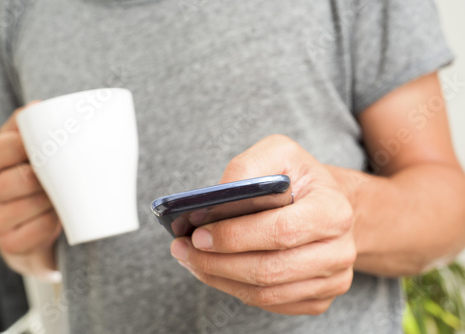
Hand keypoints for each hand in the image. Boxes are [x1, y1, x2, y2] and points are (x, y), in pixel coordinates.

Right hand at [0, 102, 61, 276]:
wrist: (28, 224)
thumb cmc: (25, 178)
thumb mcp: (20, 147)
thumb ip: (25, 124)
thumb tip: (38, 108)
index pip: (13, 146)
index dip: (41, 146)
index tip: (58, 145)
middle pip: (27, 177)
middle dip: (52, 175)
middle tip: (67, 172)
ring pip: (36, 203)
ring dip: (57, 197)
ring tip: (63, 192)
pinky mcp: (9, 245)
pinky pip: (42, 228)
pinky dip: (56, 220)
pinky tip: (58, 215)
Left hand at [170, 134, 355, 314]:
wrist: (328, 203)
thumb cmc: (299, 178)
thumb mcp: (279, 153)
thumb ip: (248, 167)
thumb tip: (216, 199)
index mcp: (333, 211)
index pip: (280, 232)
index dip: (235, 236)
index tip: (198, 233)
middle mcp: (340, 251)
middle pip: (269, 270)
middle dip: (217, 262)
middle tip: (183, 248)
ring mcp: (332, 280)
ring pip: (265, 293)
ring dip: (219, 279)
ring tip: (190, 259)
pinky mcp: (318, 299)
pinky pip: (270, 304)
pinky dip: (234, 289)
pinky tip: (214, 270)